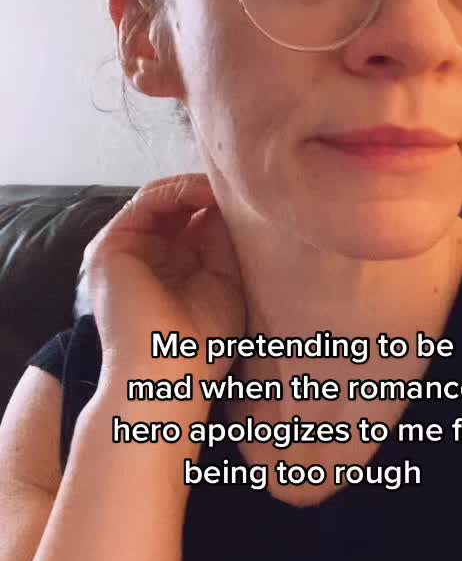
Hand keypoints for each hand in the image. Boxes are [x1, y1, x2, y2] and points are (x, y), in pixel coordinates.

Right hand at [78, 175, 245, 387]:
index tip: (252, 197)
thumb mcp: (225, 279)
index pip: (191, 221)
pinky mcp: (110, 246)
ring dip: (196, 188)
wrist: (169, 374)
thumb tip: (226, 199)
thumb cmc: (202, 342)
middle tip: (242, 186)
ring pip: (161, 199)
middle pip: (176, 207)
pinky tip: (207, 195)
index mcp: (169, 267)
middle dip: (209, 194)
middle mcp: (144, 255)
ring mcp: (124, 250)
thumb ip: (222, 238)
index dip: (219, 206)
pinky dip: (178, 191)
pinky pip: (146, 201)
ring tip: (227, 189)